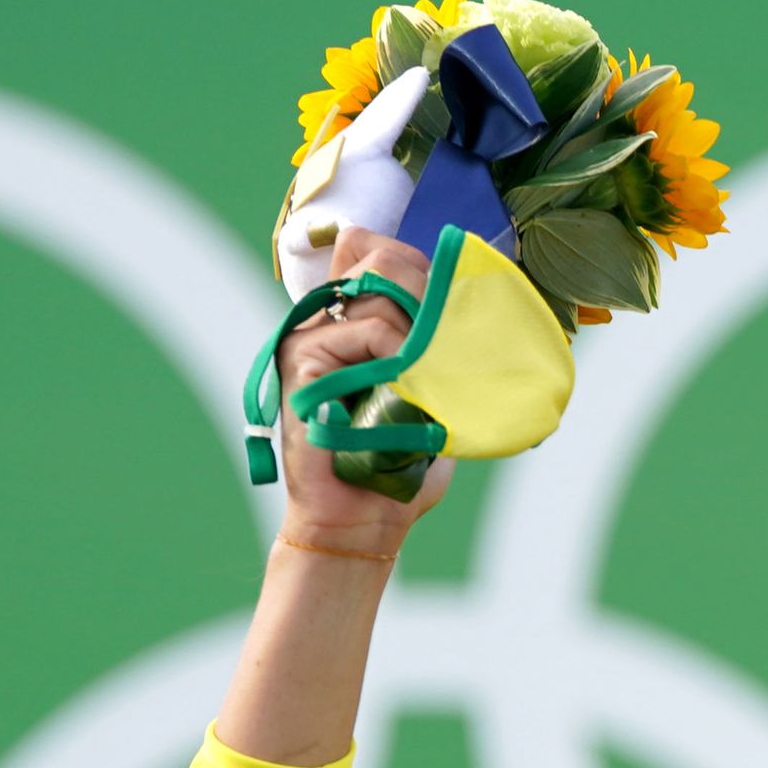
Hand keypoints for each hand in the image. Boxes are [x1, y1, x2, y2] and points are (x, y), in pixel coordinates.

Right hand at [272, 225, 457, 549]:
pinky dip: (400, 352)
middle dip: (424, 289)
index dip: (416, 266)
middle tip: (439, 342)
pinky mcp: (302, 356)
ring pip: (380, 287)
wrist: (364, 518)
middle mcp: (327, 320)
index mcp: (351, 322)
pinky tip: (406, 384)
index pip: (377, 249)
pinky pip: (369, 328)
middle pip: (378, 253)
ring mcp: (311, 335)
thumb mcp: (427, 392)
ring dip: (419, 332)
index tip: (442, 308)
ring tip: (420, 380)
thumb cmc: (398, 463)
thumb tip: (464, 299)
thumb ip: (431, 345)